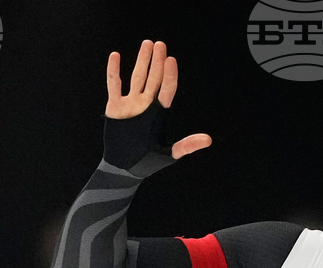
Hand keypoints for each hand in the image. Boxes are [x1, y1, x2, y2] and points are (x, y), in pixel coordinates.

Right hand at [105, 40, 210, 158]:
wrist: (124, 168)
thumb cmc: (147, 162)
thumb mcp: (169, 154)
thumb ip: (187, 145)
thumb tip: (208, 140)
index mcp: (159, 113)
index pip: (166, 89)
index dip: (169, 75)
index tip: (171, 60)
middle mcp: (145, 104)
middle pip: (153, 78)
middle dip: (157, 62)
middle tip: (160, 44)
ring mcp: (130, 104)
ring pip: (136, 77)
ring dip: (141, 61)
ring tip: (147, 44)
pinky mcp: (115, 107)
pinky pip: (114, 85)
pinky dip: (114, 71)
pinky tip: (116, 56)